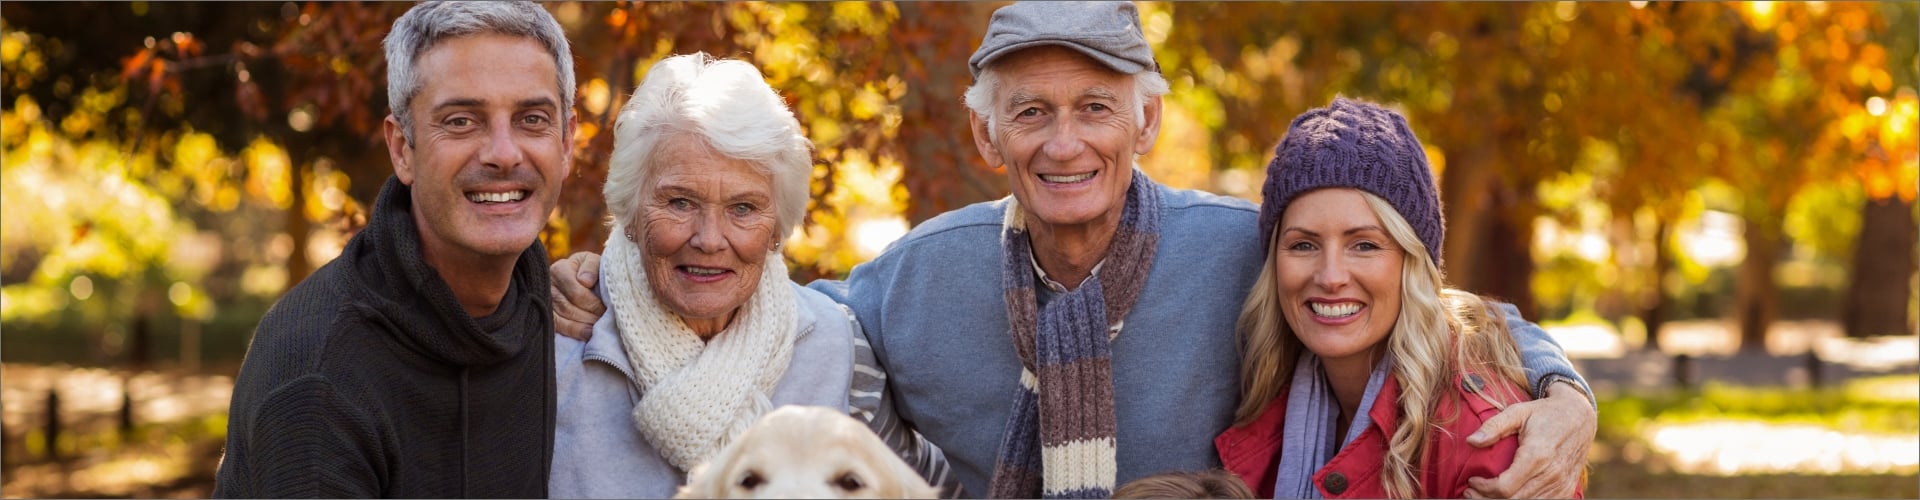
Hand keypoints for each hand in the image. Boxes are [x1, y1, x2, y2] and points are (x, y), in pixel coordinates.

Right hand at [550, 251, 605, 340]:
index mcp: (560, 269)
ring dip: (580, 328)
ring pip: (560, 320)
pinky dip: (571, 332)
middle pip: (568, 308)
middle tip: (603, 324)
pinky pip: (555, 327)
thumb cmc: (589, 270)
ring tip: (595, 332)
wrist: (579, 277)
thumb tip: (585, 281)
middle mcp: (547, 285)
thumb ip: (592, 267)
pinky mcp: (544, 315)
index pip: (576, 293)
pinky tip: (585, 336)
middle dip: (588, 318)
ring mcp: (543, 301)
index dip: (593, 304)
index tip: (606, 310)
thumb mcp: (593, 262)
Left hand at [1463, 382, 1593, 498]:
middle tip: (1470, 492)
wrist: (1579, 417)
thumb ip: (1493, 426)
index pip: (1504, 487)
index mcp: (1537, 455)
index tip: (1471, 480)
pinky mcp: (1566, 490)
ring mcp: (1561, 485)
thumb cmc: (1545, 413)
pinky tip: (1507, 496)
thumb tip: (1470, 441)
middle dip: (1487, 499)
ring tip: (1484, 495)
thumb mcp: (1517, 412)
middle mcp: (1551, 474)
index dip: (1484, 488)